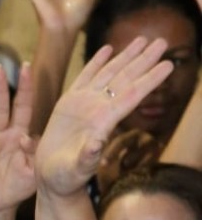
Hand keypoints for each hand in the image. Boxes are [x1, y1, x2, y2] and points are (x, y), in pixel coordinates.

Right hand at [34, 36, 172, 197]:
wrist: (50, 179)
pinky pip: (85, 77)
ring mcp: (84, 105)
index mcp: (104, 122)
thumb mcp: (75, 170)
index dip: (150, 80)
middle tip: (162, 41)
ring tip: (142, 40)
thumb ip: (86, 157)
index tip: (169, 65)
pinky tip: (109, 49)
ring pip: (110, 74)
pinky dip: (97, 62)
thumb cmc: (65, 178)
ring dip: (126, 56)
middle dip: (144, 60)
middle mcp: (98, 110)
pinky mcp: (69, 103)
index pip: (132, 96)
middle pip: (126, 79)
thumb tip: (96, 145)